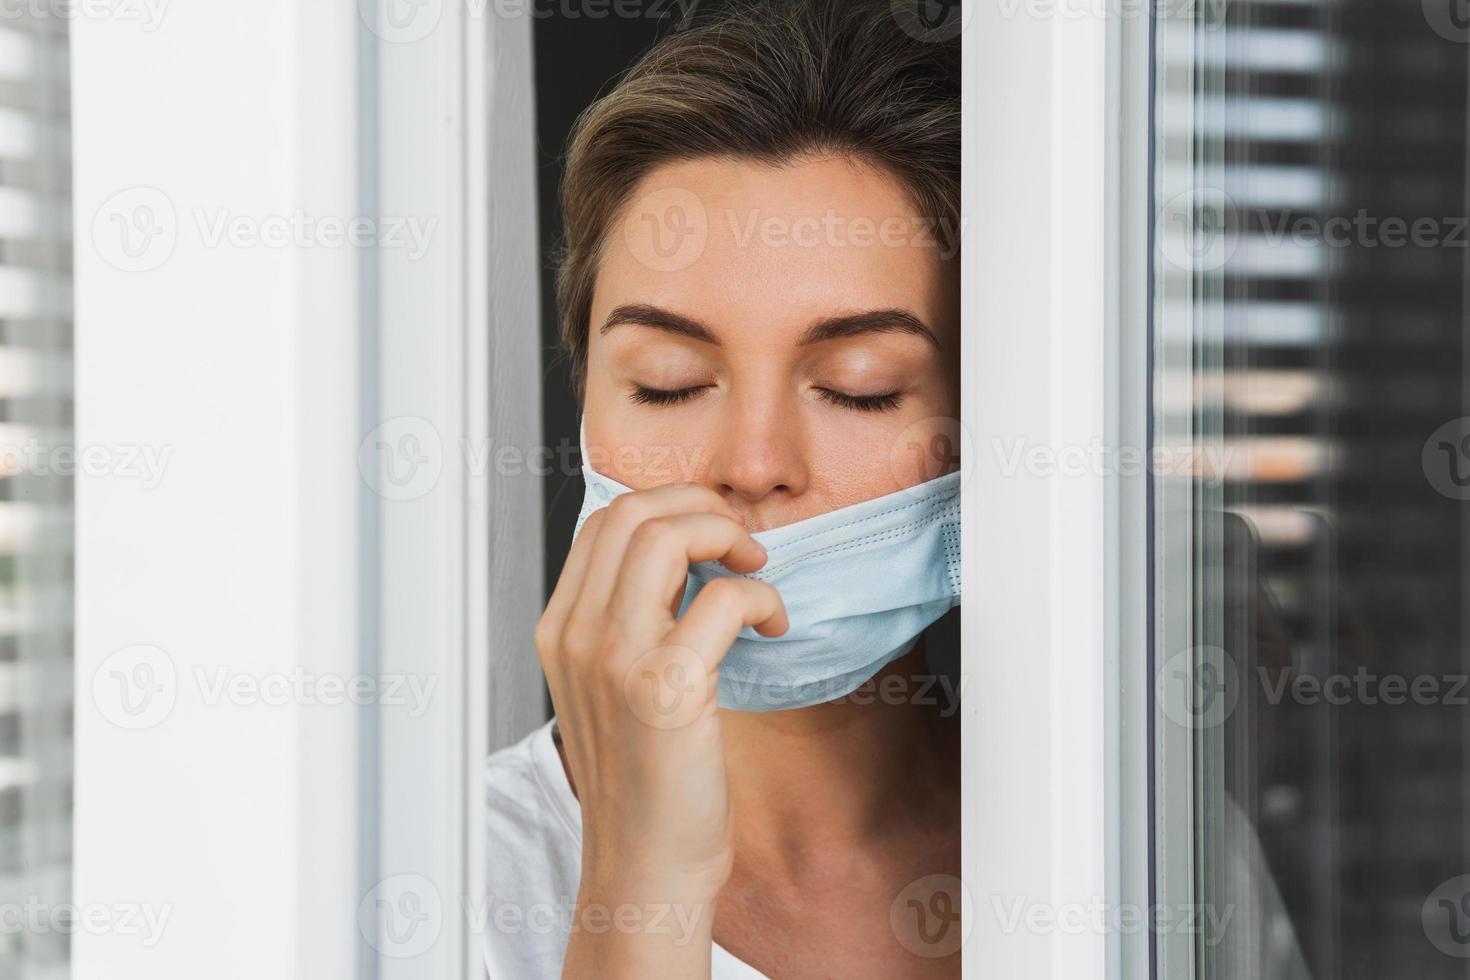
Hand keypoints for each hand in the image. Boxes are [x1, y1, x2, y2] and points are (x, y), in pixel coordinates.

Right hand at [535, 483, 786, 976]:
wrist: (644, 868)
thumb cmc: (644, 782)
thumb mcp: (611, 688)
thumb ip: (627, 622)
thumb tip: (686, 559)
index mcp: (559, 630)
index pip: (604, 519)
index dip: (668, 504)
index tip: (709, 528)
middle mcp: (577, 636)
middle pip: (633, 513)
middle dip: (701, 505)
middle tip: (739, 539)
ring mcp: (615, 660)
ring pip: (668, 538)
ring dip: (728, 536)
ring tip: (756, 568)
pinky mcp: (666, 688)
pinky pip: (724, 598)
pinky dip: (762, 597)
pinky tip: (773, 625)